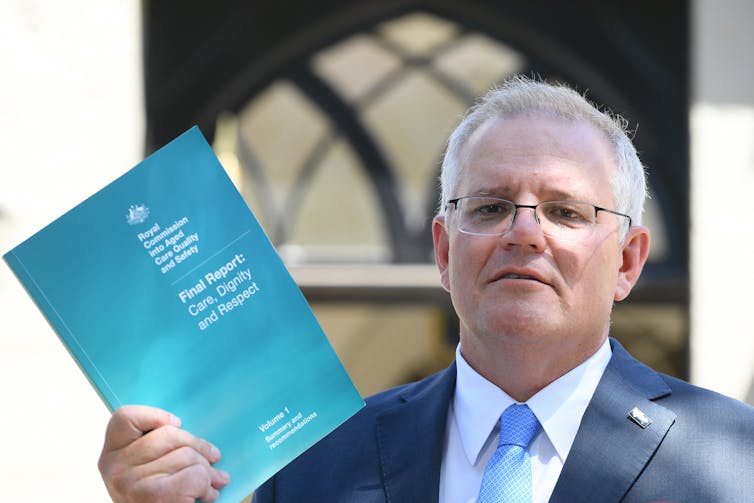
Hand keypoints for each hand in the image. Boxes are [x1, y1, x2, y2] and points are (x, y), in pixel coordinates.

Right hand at [98, 405, 229, 502]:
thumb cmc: (153, 500)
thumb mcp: (142, 472)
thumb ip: (154, 450)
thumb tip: (197, 442)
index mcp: (111, 455)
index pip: (125, 417)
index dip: (155, 416)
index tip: (177, 424)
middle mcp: (115, 468)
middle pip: (169, 434)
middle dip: (199, 446)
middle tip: (214, 457)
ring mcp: (132, 484)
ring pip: (187, 455)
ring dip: (209, 470)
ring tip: (216, 480)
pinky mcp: (156, 498)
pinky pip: (196, 476)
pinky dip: (207, 486)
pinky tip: (207, 494)